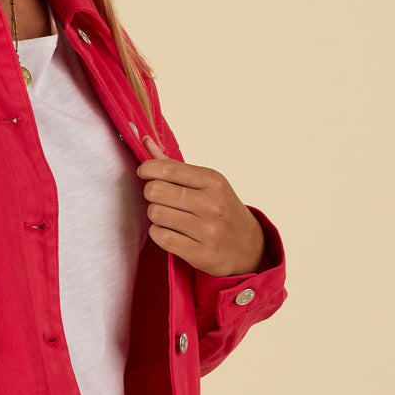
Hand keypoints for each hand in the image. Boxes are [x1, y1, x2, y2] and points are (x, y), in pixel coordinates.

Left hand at [138, 137, 264, 275]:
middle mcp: (212, 204)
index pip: (167, 168)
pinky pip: (161, 237)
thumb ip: (173, 165)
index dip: (147, 169)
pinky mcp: (200, 253)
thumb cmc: (220, 209)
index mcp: (213, 181)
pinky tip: (168, 231)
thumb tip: (145, 141)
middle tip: (159, 198)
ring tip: (166, 216)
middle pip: (156, 190)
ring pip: (155, 214)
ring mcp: (207, 230)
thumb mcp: (205, 183)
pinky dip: (158, 233)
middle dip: (150, 193)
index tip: (144, 173)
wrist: (250, 247)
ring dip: (154, 215)